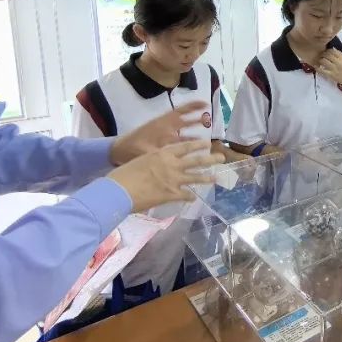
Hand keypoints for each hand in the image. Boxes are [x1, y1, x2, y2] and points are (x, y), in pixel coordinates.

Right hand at [107, 139, 221, 212]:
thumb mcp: (140, 160)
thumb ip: (154, 161)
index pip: (184, 147)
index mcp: (163, 154)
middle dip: (210, 159)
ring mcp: (174, 180)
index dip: (197, 145)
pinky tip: (194, 198)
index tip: (207, 143)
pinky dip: (190, 197)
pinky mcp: (171, 195)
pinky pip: (186, 195)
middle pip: (196, 161)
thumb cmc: (124, 174)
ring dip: (207, 178)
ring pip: (195, 178)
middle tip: (221, 158)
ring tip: (216, 178)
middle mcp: (172, 165)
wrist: (119, 191)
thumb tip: (158, 164)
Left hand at [109, 100, 209, 165]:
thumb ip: (158, 154)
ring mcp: (164, 135)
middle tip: (209, 117)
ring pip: (182, 131)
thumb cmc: (131, 148)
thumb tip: (171, 157)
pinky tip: (194, 148)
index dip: (192, 107)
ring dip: (193, 131)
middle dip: (196, 118)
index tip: (204, 103)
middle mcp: (165, 128)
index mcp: (162, 126)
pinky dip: (186, 141)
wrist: (119, 151)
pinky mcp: (162, 143)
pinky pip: (178, 139)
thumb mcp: (144, 151)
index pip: (180, 112)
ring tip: (206, 136)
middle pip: (184, 120)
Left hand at [317, 49, 341, 90]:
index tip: (325, 52)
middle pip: (327, 55)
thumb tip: (332, 49)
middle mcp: (338, 62)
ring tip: (319, 61)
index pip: (332, 50)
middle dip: (322, 55)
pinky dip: (317, 68)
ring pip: (323, 61)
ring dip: (320, 60)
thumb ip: (340, 54)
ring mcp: (334, 68)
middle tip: (321, 56)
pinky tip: (316, 67)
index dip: (327, 50)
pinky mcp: (331, 75)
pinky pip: (322, 70)